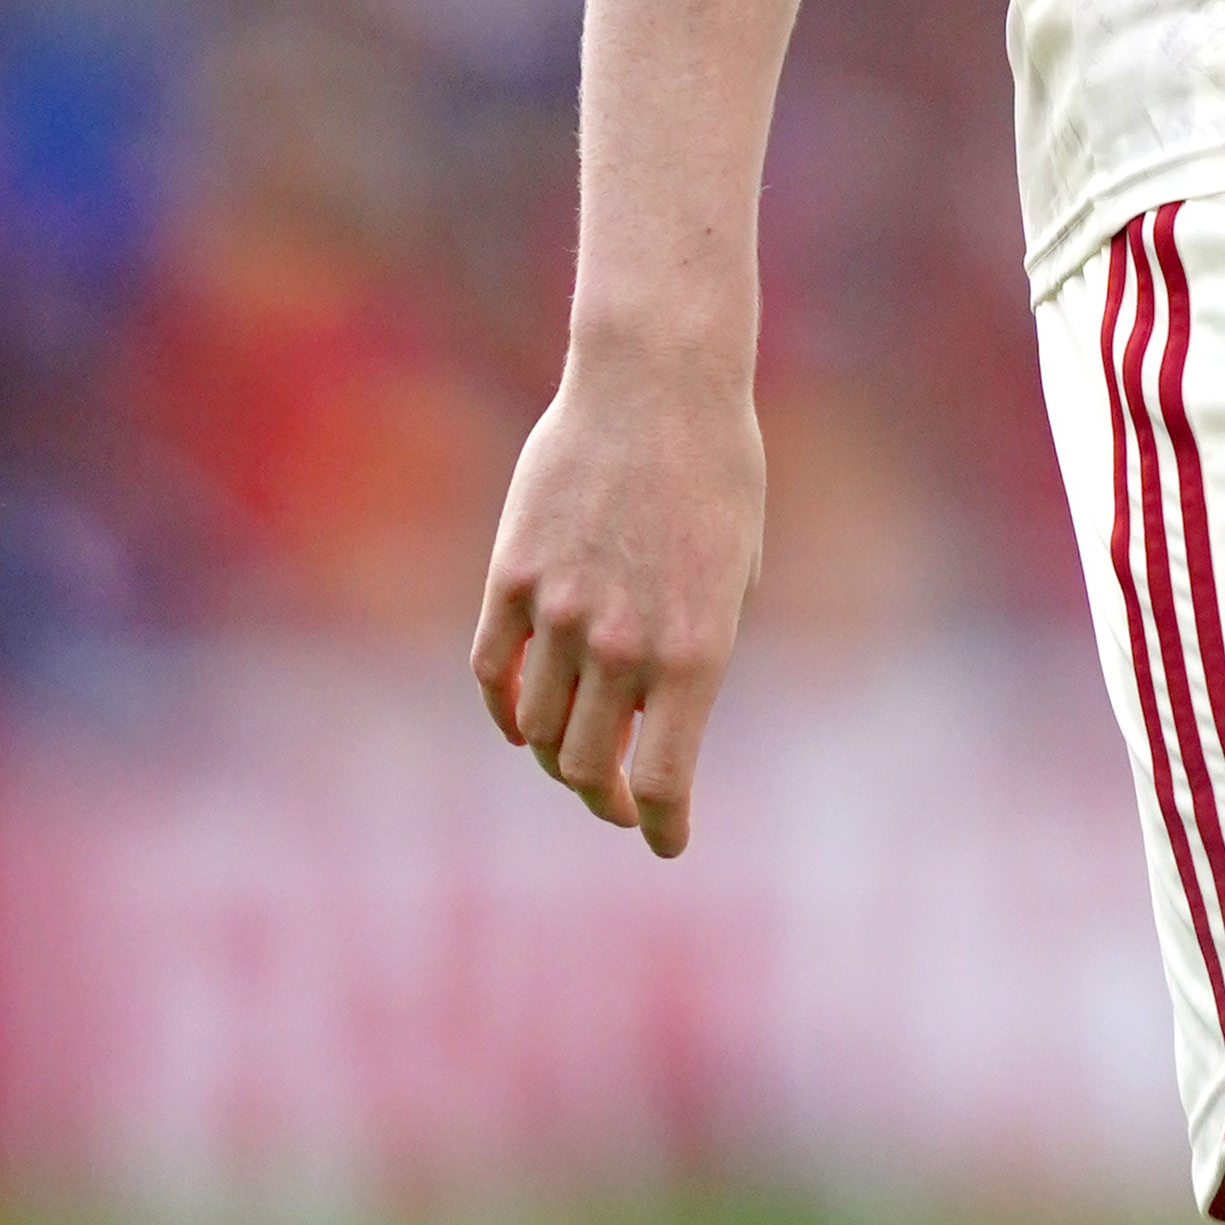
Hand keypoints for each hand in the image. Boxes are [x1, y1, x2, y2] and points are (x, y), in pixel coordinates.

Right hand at [470, 339, 765, 854]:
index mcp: (696, 649)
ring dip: (554, 751)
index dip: (661, 824)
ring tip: (578, 750)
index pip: (664, 780)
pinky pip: (490, 671)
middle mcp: (622, 643)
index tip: (663, 839)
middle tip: (618, 801)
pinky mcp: (510, 577)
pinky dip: (503, 708)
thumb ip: (694, 654)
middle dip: (605, 797)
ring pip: (535, 728)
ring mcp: (558, 612)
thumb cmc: (718, 474)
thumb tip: (652, 725)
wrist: (660, 384)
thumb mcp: (734, 574)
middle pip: (587, 768)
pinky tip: (521, 719)